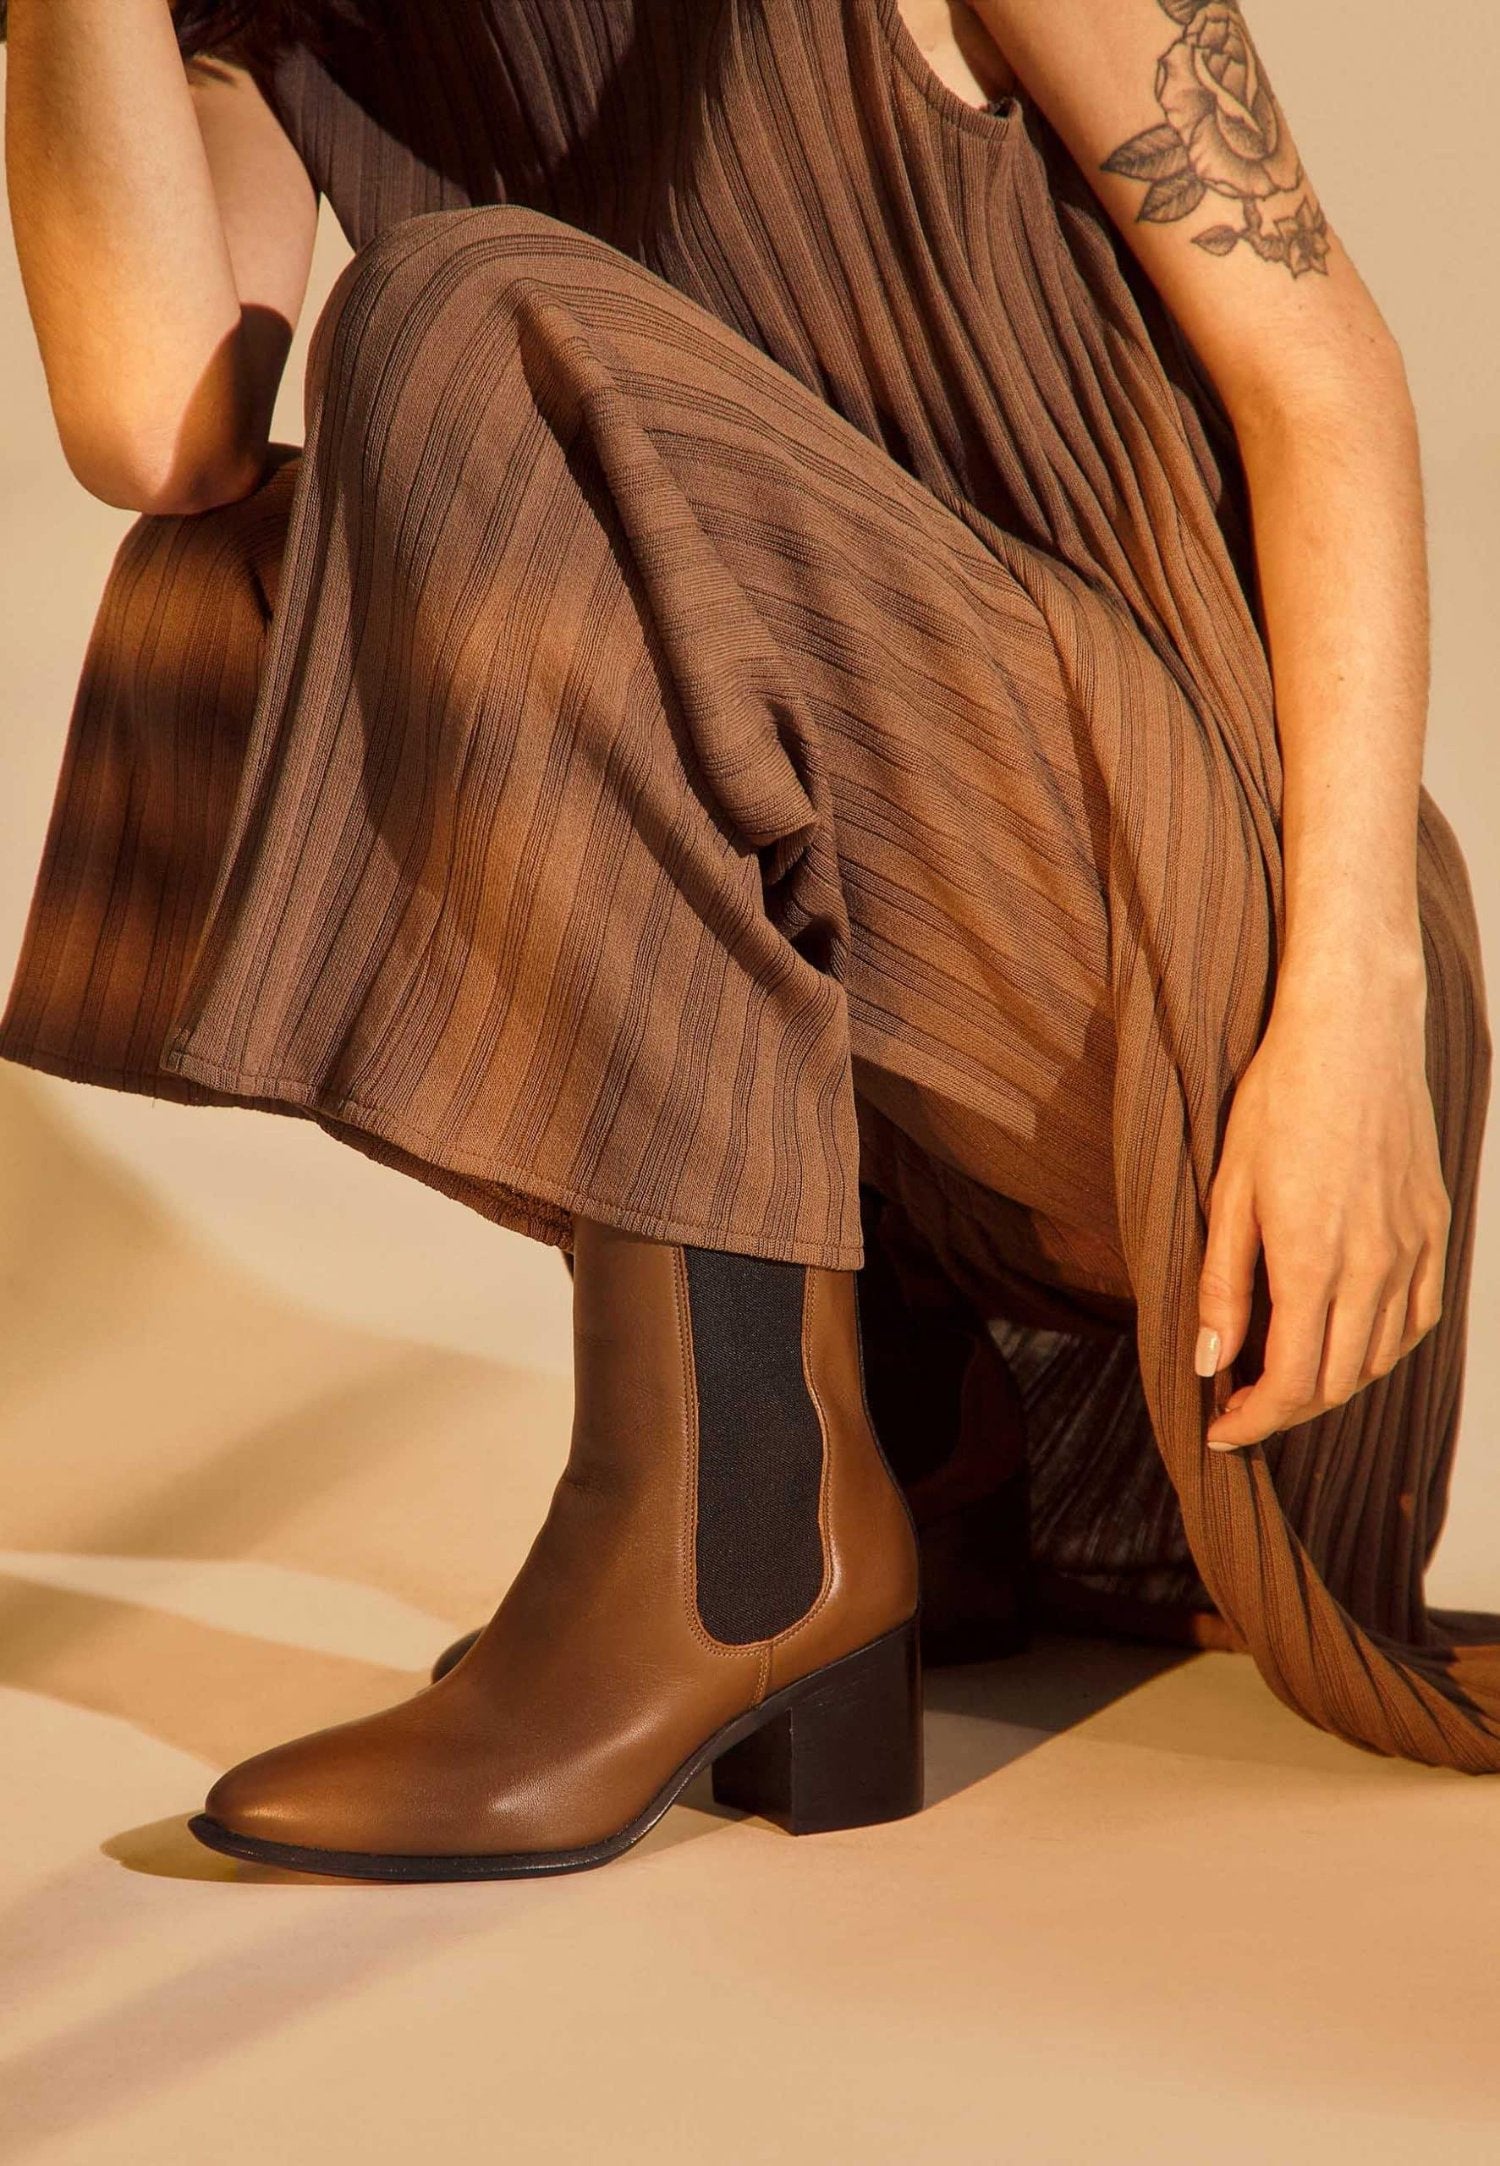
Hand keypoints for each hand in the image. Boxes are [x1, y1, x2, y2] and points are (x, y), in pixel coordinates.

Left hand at [1195, 952, 1450, 1449]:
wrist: (1355, 1033)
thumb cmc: (1279, 1100)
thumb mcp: (1228, 1191)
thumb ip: (1221, 1284)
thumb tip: (1210, 1361)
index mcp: (1313, 1261)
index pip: (1291, 1382)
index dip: (1253, 1420)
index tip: (1220, 1430)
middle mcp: (1373, 1266)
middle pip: (1337, 1383)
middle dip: (1285, 1411)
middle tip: (1241, 1405)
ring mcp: (1412, 1250)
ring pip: (1381, 1359)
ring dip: (1332, 1385)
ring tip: (1284, 1376)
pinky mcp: (1434, 1230)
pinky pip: (1418, 1319)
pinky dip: (1381, 1349)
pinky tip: (1348, 1341)